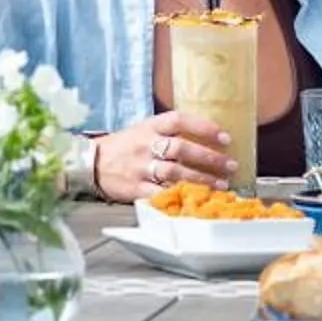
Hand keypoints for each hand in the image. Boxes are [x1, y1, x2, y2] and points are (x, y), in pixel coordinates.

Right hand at [94, 109, 234, 200]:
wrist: (91, 163)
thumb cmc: (123, 147)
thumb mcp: (142, 130)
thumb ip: (168, 132)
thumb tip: (206, 135)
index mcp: (148, 127)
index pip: (178, 120)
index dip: (203, 127)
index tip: (225, 137)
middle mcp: (145, 145)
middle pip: (181, 149)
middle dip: (209, 158)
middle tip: (231, 164)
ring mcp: (140, 167)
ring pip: (175, 172)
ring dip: (201, 179)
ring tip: (221, 184)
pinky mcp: (135, 188)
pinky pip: (160, 193)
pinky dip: (179, 196)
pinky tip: (195, 199)